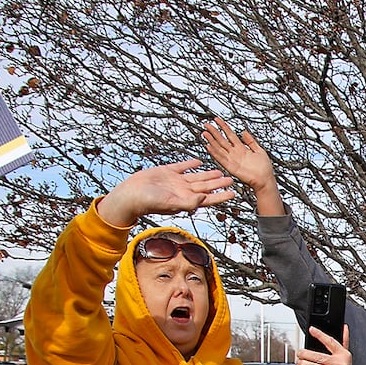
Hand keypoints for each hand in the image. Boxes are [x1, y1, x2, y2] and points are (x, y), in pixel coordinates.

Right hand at [96, 159, 235, 226]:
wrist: (131, 194)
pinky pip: (182, 167)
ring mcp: (176, 181)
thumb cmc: (149, 203)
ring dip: (208, 174)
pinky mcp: (167, 171)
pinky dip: (191, 164)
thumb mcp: (170, 203)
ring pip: (196, 177)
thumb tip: (204, 199)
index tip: (234, 193)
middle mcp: (183, 191)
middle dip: (219, 183)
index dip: (221, 195)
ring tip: (220, 170)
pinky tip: (199, 161)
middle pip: (206, 187)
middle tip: (232, 179)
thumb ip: (188, 202)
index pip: (208, 198)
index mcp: (186, 200)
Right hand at [202, 117, 285, 215]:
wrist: (265, 180)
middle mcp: (235, 153)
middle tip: (206, 125)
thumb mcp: (259, 150)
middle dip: (214, 132)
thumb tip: (244, 131)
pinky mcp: (231, 167)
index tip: (216, 119)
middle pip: (222, 140)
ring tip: (205, 133)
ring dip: (212, 141)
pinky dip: (215, 153)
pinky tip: (209, 146)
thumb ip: (251, 141)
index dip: (223, 126)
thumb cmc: (264, 168)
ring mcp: (232, 160)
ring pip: (219, 148)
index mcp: (241, 148)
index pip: (230, 134)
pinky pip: (221, 159)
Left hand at [295, 325, 357, 364]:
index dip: (320, 335)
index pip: (330, 342)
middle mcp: (340, 364)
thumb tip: (344, 328)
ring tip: (299, 361)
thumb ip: (344, 341)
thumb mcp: (346, 356)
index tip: (311, 330)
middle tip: (299, 353)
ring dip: (303, 364)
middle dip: (305, 354)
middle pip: (318, 356)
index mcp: (344, 355)